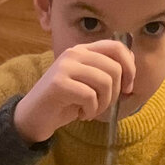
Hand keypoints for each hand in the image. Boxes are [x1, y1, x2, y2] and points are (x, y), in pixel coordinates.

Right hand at [14, 40, 134, 144]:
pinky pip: (90, 97)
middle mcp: (74, 53)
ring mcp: (65, 67)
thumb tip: (131, 66)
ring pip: (104, 83)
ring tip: (91, 111)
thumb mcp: (88, 84)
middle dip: (115, 93)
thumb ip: (105, 72)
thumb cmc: (64, 103)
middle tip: (102, 106)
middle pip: (114, 68)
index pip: (117, 47)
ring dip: (103, 104)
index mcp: (83, 50)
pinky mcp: (59, 84)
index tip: (127, 88)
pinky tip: (81, 115)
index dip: (130, 67)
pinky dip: (90, 111)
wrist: (33, 117)